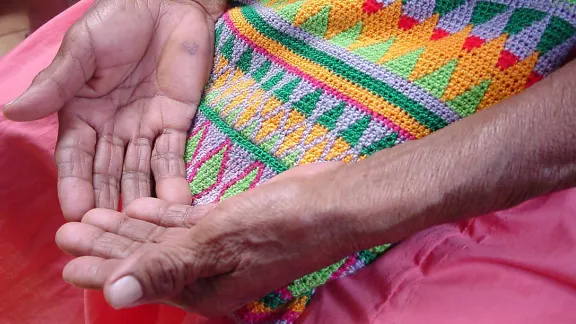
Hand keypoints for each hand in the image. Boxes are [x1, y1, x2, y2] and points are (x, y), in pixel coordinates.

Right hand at [3, 0, 224, 219]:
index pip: (75, 156)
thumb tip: (11, 111)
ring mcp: (146, 127)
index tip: (75, 212)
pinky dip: (175, 179)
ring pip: (142, 170)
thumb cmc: (119, 20)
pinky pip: (175, 156)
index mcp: (83, 113)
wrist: (171, 4)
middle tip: (111, 231)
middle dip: (108, 200)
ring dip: (142, 198)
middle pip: (109, 171)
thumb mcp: (82, 50)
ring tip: (145, 226)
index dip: (75, 183)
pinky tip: (176, 203)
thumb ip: (55, 83)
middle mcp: (113, 128)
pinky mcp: (177, 122)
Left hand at [55, 163, 354, 315]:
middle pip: (148, 258)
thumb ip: (164, 266)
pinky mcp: (230, 224)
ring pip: (165, 238)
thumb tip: (114, 296)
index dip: (102, 268)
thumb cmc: (278, 225)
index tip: (68, 257)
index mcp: (203, 288)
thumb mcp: (216, 244)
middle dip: (109, 245)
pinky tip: (142, 207)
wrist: (331, 202)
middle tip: (69, 229)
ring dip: (131, 227)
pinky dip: (165, 215)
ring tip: (95, 216)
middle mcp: (209, 272)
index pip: (141, 279)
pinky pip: (188, 222)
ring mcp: (220, 246)